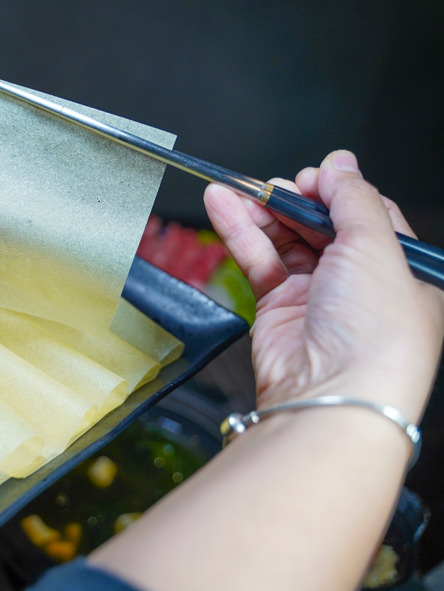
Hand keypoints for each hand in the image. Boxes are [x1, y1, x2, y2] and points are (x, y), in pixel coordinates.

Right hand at [204, 150, 443, 420]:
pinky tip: (223, 207)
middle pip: (321, 224)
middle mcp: (360, 283)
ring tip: (233, 189)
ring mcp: (317, 296)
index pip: (367, 214)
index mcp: (401, 269)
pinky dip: (239, 233)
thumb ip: (354, 199)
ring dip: (258, 212)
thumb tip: (340, 164)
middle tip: (271, 186)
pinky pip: (258, 261)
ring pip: (285, 240)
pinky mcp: (278, 309)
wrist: (332, 393)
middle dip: (293, 200)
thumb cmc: (375, 333)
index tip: (312, 176)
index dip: (336, 191)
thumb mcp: (378, 246)